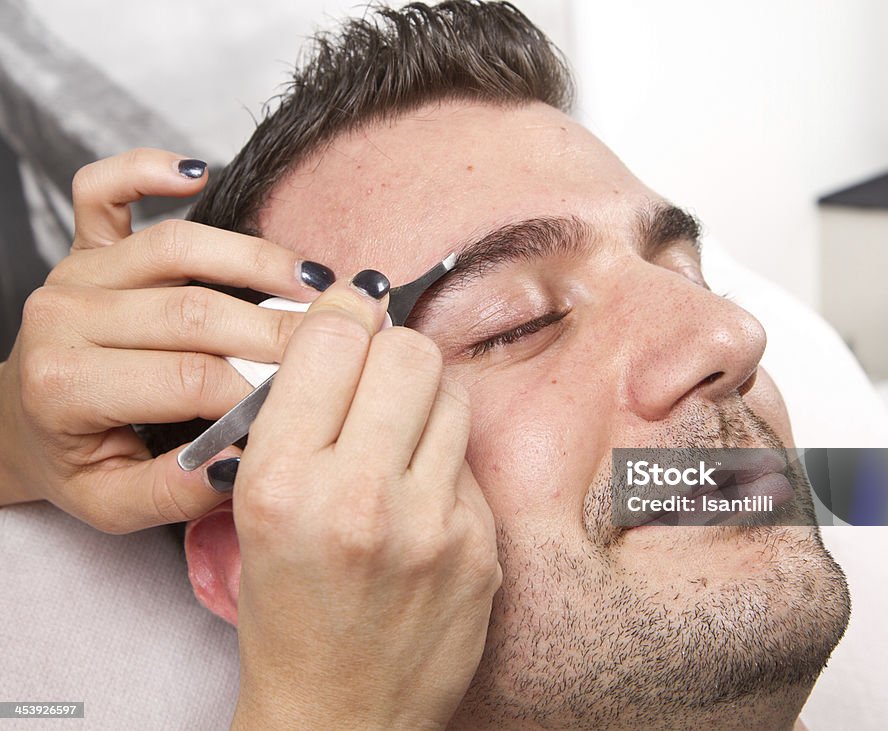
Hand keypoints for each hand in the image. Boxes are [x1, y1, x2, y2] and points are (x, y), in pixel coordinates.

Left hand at [0, 148, 335, 531]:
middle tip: (349, 340)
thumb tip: (241, 460)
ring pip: (177, 247)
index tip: (318, 397)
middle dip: (281, 329)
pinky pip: (102, 190)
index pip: (189, 379)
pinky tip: (198, 172)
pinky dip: (146, 169)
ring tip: (318, 280)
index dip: (261, 389)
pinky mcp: (84, 246)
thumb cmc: (75, 463)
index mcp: (67, 386)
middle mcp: (65, 319)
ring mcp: (76, 275)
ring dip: (257, 258)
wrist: (19, 427)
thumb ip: (174, 493)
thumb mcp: (114, 506)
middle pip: (195, 312)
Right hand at [230, 278, 500, 729]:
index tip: (350, 316)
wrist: (341, 711)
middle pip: (410, 352)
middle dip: (393, 351)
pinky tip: (422, 501)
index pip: (335, 339)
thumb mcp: (255, 509)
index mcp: (282, 483)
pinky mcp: (481, 546)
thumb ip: (300, 413)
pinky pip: (470, 459)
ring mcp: (432, 524)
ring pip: (452, 394)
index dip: (345, 314)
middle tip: (379, 381)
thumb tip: (354, 323)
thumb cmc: (289, 612)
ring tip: (399, 445)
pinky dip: (446, 463)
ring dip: (425, 403)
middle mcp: (359, 498)